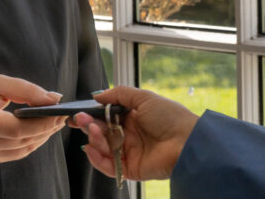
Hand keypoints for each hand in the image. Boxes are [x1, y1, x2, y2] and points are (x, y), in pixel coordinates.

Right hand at [0, 74, 65, 161]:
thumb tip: (54, 98)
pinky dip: (33, 142)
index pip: (18, 128)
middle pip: (24, 140)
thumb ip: (24, 89)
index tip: (59, 109)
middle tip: (62, 113)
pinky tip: (41, 129)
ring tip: (55, 120)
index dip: (42, 122)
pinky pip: (18, 153)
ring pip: (24, 149)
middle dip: (47, 127)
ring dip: (43, 136)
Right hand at [71, 86, 198, 181]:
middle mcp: (129, 135)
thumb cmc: (171, 117)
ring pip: (102, 148)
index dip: (91, 115)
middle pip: (101, 132)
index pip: (106, 116)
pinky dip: (97, 159)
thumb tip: (97, 95)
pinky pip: (108, 166)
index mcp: (133, 117)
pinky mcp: (130, 169)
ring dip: (94, 139)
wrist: (187, 142)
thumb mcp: (144, 97)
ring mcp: (129, 152)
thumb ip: (118, 94)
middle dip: (89, 125)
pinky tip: (91, 149)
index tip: (77, 112)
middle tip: (80, 120)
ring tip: (93, 131)